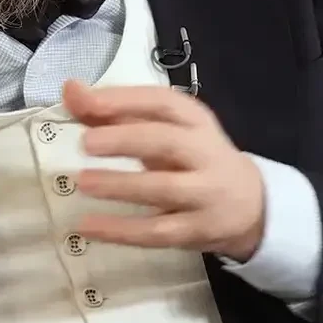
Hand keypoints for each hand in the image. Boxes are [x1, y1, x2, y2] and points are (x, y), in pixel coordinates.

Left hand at [62, 80, 265, 261]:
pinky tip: (87, 226)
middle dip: (126, 140)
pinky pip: (157, 232)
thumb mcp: (162, 128)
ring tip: (83, 182)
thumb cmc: (192, 157)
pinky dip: (121, 231)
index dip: (124, 100)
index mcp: (194, 119)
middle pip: (167, 142)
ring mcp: (205, 194)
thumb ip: (114, 111)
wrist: (251, 205)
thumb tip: (70, 90)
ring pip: (163, 189)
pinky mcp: (197, 230)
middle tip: (86, 142)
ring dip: (121, 185)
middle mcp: (204, 152)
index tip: (86, 102)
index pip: (162, 102)